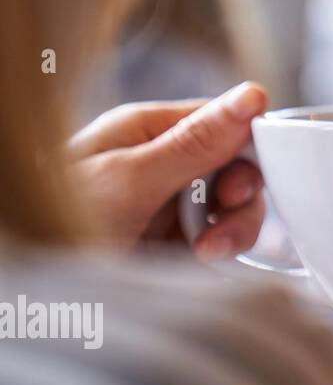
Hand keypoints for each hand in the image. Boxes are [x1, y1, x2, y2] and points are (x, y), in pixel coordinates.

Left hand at [68, 81, 268, 260]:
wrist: (27, 289)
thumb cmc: (59, 223)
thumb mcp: (131, 179)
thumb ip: (196, 141)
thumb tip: (253, 94)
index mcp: (147, 131)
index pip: (225, 124)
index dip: (246, 153)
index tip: (236, 189)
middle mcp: (161, 164)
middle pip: (235, 170)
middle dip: (238, 203)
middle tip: (217, 231)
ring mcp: (166, 206)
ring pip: (230, 210)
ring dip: (228, 233)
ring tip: (202, 256)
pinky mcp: (170, 245)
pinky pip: (217, 242)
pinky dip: (218, 255)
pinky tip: (199, 266)